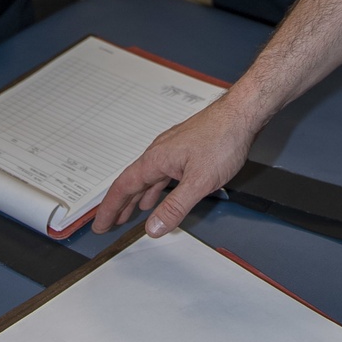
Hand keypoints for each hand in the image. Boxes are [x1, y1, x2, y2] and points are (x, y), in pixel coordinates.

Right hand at [91, 93, 257, 235]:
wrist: (241, 113)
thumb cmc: (222, 139)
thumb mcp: (199, 182)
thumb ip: (175, 207)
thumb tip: (153, 228)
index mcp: (156, 159)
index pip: (123, 187)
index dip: (109, 208)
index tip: (99, 225)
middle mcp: (160, 152)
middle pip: (132, 182)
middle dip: (120, 205)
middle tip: (108, 224)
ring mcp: (172, 149)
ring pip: (149, 177)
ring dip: (138, 197)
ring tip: (132, 213)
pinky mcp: (186, 149)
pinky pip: (163, 172)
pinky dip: (157, 187)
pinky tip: (162, 193)